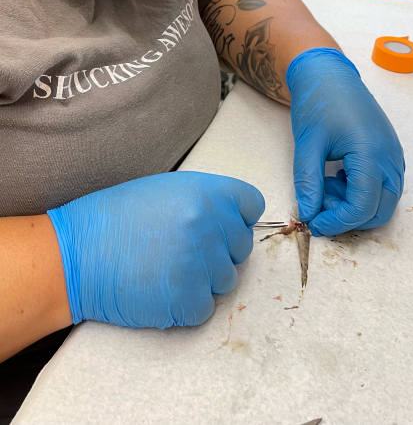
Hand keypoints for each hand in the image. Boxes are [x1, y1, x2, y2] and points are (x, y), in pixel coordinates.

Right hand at [47, 172, 263, 327]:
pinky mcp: (187, 298)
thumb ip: (203, 201)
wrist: (74, 255)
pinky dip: (185, 306)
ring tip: (166, 270)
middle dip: (218, 252)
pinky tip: (159, 290)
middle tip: (182, 251)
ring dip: (202, 280)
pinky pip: (205, 308)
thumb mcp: (164, 190)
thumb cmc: (114, 220)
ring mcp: (200, 262)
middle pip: (241, 247)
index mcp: (204, 191)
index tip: (220, 227)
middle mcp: (208, 224)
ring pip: (226, 281)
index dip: (237, 217)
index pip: (252, 204)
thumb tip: (232, 219)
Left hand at [287, 48, 403, 236]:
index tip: (314, 223)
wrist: (329, 73)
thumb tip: (309, 214)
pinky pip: (383, 185)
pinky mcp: (389, 153)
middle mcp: (390, 157)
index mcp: (371, 153)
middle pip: (380, 210)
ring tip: (326, 184)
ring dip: (356, 204)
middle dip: (350, 217)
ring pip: (384, 200)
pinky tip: (338, 176)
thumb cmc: (319, 102)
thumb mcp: (308, 144)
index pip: (363, 206)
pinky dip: (362, 191)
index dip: (338, 222)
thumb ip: (308, 182)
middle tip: (320, 204)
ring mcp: (393, 155)